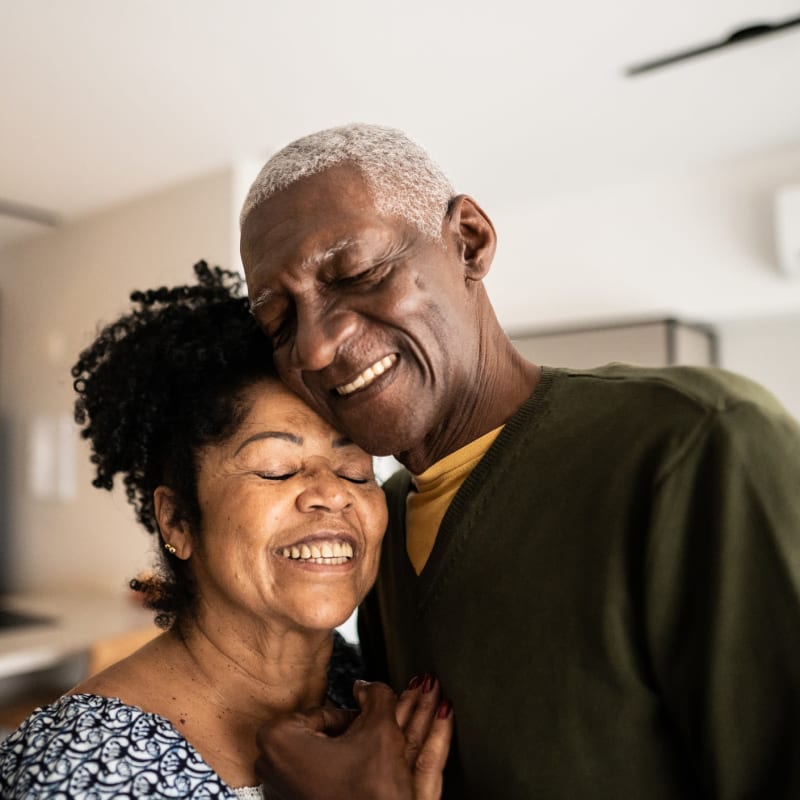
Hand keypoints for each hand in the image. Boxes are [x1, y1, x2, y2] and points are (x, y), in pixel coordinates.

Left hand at [255, 679, 452, 799]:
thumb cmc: (368, 796)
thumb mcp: (381, 730)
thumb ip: (377, 695)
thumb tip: (368, 687)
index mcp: (278, 737)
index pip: (323, 710)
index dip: (350, 719)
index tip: (364, 730)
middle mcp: (267, 764)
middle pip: (316, 731)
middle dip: (343, 736)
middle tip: (364, 748)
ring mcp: (275, 789)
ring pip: (314, 755)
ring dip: (339, 756)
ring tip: (360, 768)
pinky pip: (309, 778)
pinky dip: (329, 776)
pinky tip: (350, 785)